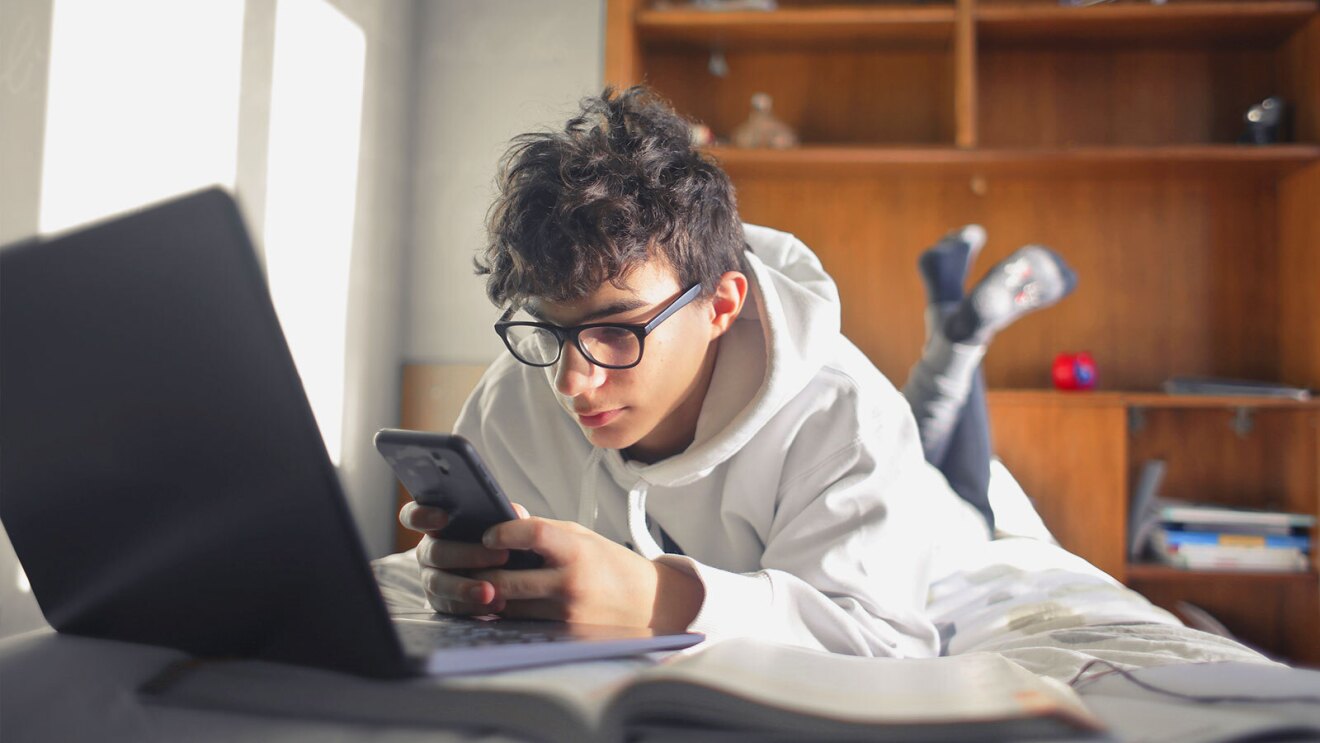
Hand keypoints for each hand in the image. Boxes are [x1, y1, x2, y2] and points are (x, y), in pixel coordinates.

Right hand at [399, 499, 524, 615]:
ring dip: (464, 588)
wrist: (502, 571)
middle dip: (467, 555)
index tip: (444, 518)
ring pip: (438, 583)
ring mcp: (430, 577)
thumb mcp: (499, 523)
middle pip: (435, 552)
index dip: (422, 516)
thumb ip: (502, 515)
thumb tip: (513, 513)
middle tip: (501, 556)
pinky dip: (472, 606)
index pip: (413, 516)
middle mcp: (428, 551)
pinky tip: (494, 604)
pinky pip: (449, 606)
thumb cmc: (495, 539)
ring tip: (491, 591)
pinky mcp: (439, 601)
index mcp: (435, 525)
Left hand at [473, 517, 703, 631]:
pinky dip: (508, 613)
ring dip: (490, 596)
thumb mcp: (582, 537)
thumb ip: (542, 527)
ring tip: (480, 583)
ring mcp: (566, 615)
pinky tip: (502, 603)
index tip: (490, 535)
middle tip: (469, 565)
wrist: (649, 605)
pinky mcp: (562, 637)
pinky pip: (521, 625)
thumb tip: (507, 511)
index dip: (504, 532)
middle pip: (506, 580)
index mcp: (577, 551)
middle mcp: (571, 584)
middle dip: (481, 572)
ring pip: (508, 606)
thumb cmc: (610, 565)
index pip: (532, 534)